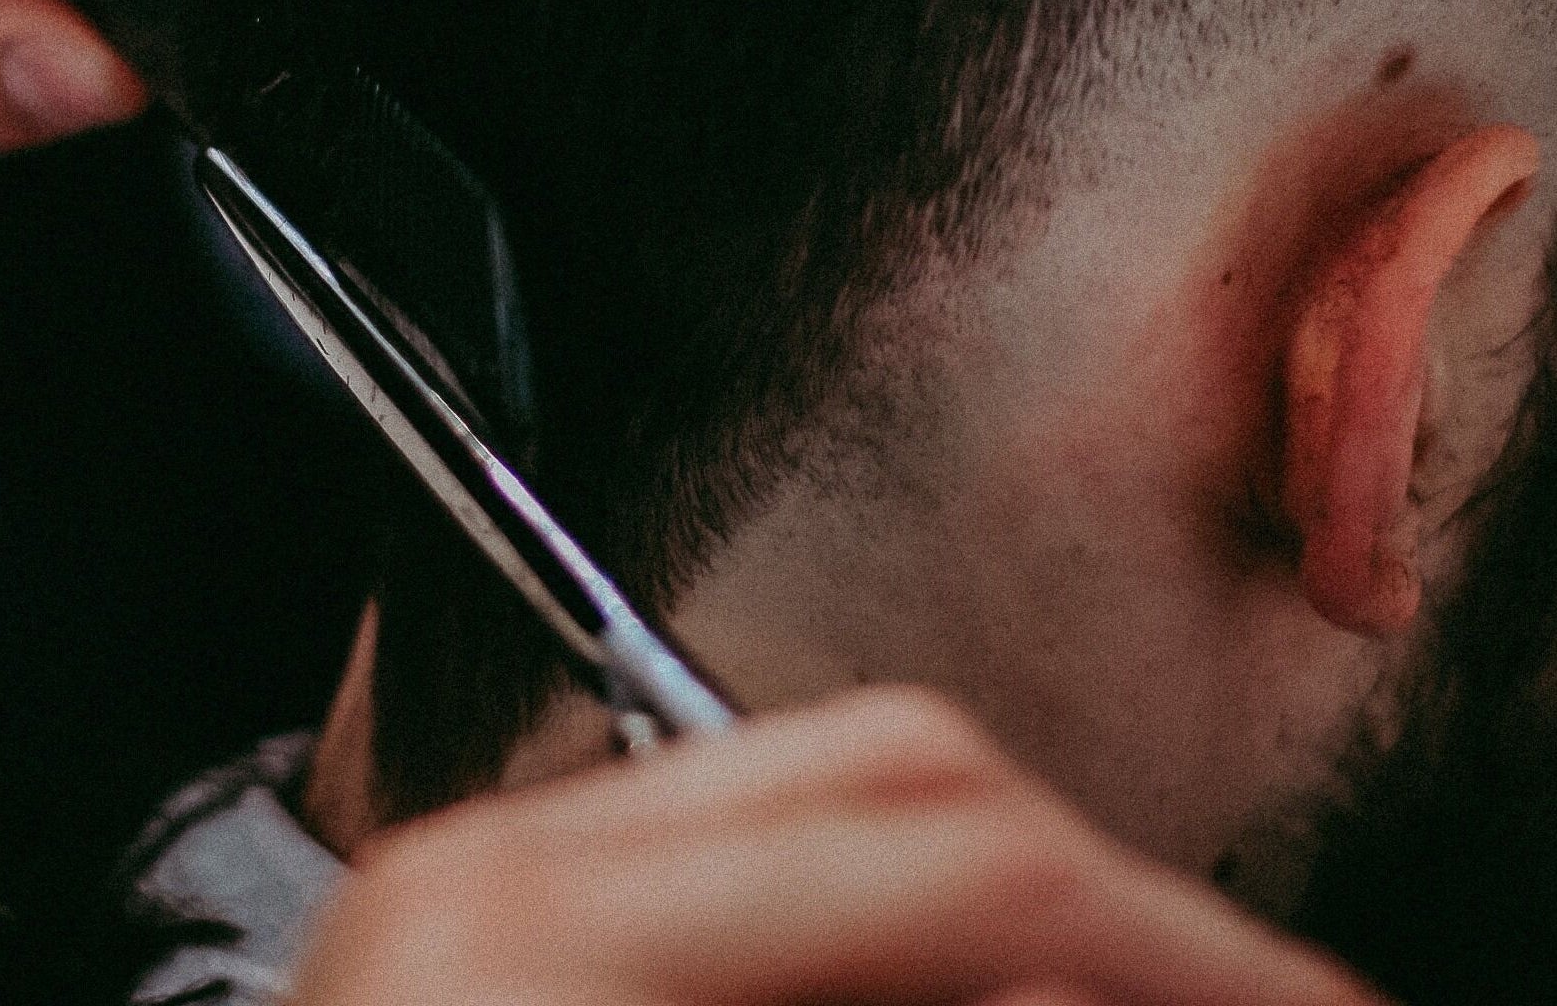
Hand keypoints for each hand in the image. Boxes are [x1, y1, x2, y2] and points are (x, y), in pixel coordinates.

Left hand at [292, 690, 1384, 1005]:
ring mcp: (478, 890)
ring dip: (978, 905)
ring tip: (1069, 979)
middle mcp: (494, 863)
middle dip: (1081, 888)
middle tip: (1208, 979)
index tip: (1281, 991)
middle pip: (887, 774)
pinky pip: (726, 879)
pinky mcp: (483, 936)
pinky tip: (917, 989)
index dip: (1165, 924)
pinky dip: (859, 944)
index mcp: (535, 924)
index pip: (938, 835)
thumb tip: (1091, 974)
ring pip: (819, 808)